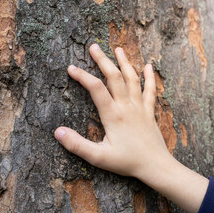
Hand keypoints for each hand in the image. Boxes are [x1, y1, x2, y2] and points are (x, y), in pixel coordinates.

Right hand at [54, 43, 169, 178]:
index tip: (71, 68)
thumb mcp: (99, 157)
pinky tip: (148, 66)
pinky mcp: (149, 112)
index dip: (82, 76)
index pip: (95, 88)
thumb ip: (77, 145)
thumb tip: (58, 132)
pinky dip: (149, 77)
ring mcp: (140, 107)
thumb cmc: (127, 162)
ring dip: (125, 62)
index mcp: (113, 115)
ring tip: (118, 49)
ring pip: (132, 79)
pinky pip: (150, 90)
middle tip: (94, 46)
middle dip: (102, 60)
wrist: (155, 166)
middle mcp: (127, 106)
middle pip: (114, 77)